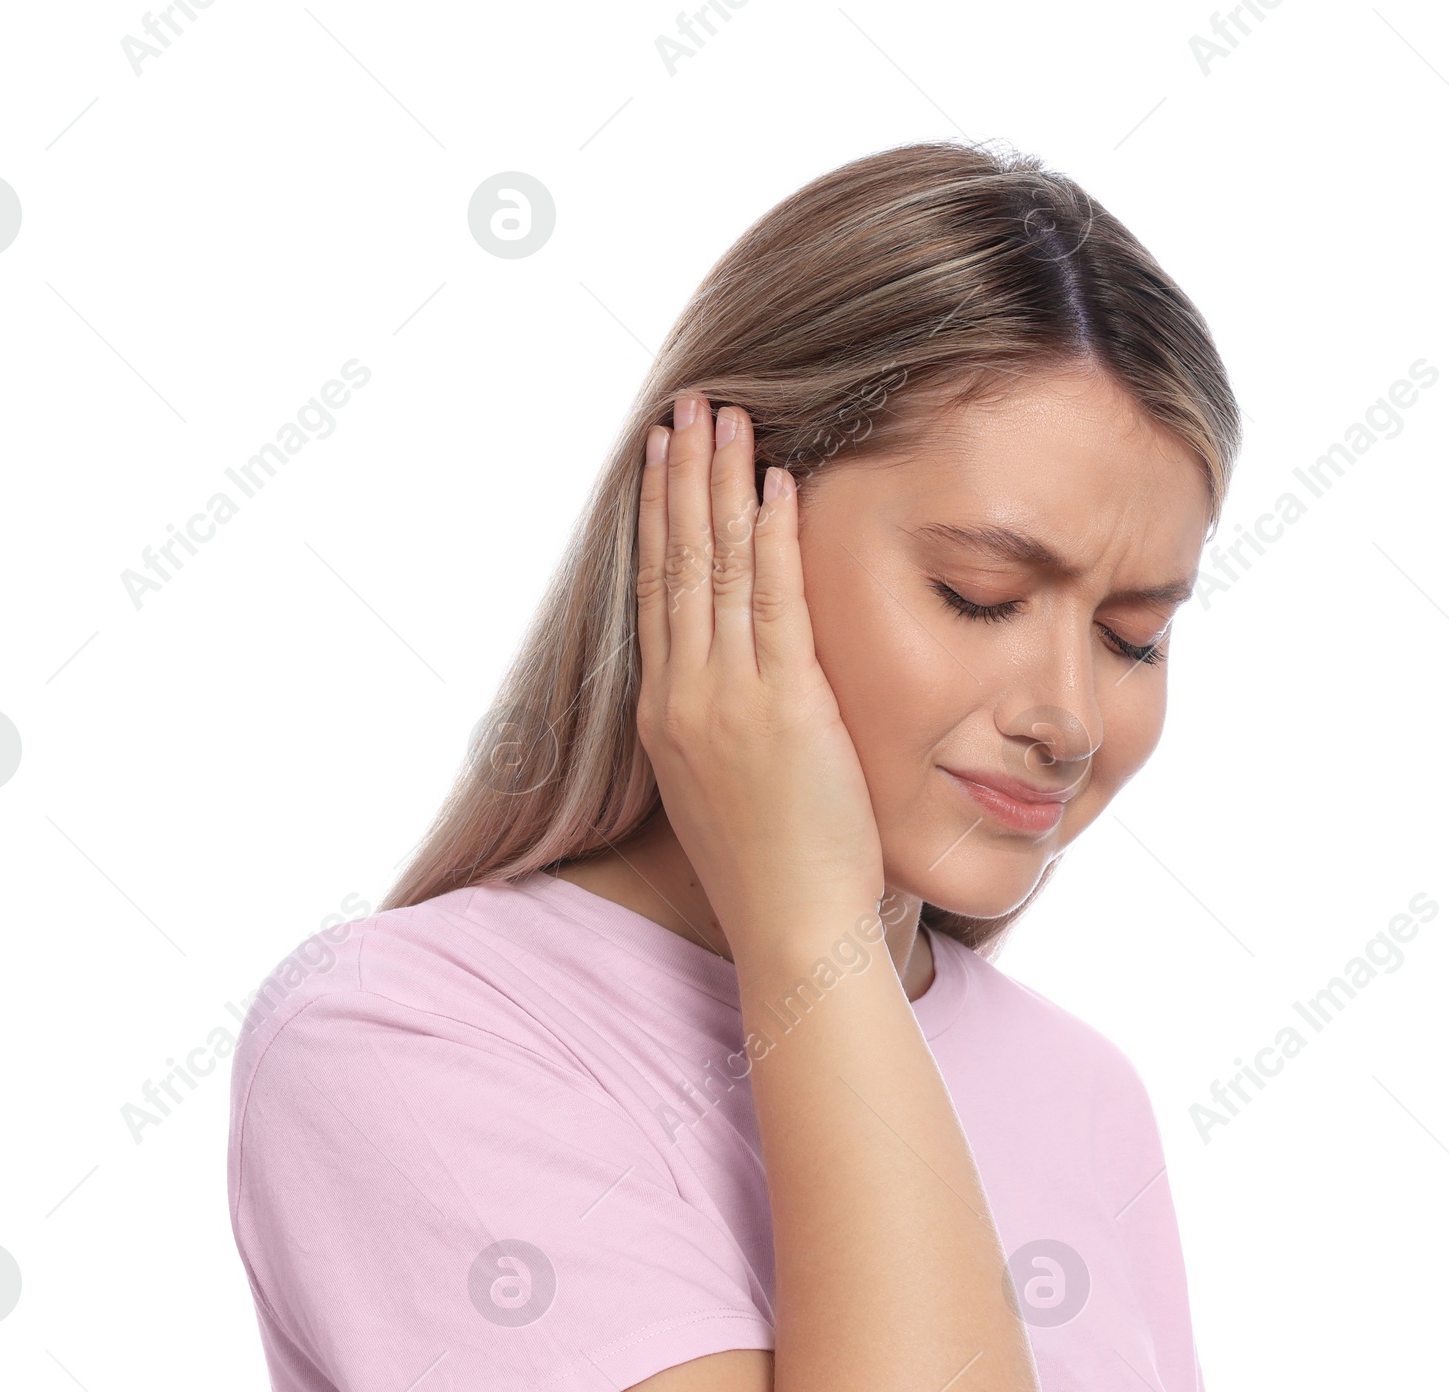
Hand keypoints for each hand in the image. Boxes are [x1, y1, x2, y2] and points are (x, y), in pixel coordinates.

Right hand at [634, 391, 885, 959]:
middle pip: (677, 562)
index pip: (657, 592)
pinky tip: (778, 486)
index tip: (663, 456)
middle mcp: (685, 698)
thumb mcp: (724, 788)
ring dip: (723, 484)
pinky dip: (775, 539)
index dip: (659, 516)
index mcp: (666, 715)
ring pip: (718, 569)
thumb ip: (721, 726)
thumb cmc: (770, 872)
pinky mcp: (786, 709)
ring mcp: (729, 700)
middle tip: (691, 406)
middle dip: (683, 476)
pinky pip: (776, 605)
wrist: (791, 928)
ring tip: (728, 418)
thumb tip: (738, 687)